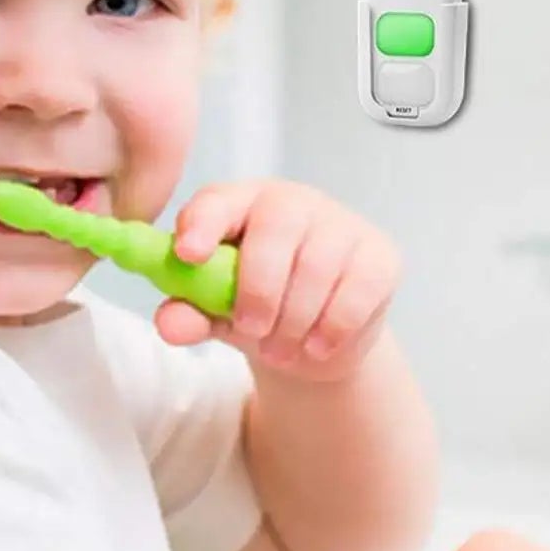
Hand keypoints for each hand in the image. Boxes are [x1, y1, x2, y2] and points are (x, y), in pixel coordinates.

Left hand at [155, 178, 402, 383]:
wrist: (314, 340)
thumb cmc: (255, 308)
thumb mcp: (214, 314)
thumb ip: (188, 313)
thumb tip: (169, 323)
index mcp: (240, 204)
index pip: (218, 201)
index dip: (202, 223)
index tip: (187, 254)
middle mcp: (292, 202)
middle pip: (275, 229)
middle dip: (258, 290)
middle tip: (250, 329)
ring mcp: (341, 224)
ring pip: (317, 268)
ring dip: (293, 322)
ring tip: (278, 350)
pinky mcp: (380, 257)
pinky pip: (356, 293)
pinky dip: (331, 329)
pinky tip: (316, 346)